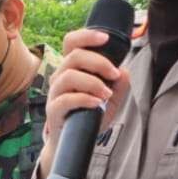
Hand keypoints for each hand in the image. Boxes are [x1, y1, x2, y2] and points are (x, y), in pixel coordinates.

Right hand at [37, 28, 130, 178]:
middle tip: (114, 75)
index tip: (105, 38)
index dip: (86, 36)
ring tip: (107, 94)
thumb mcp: (111, 99)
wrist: (75, 142)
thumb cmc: (89, 116)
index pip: (72, 42)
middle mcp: (60, 76)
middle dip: (99, 62)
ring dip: (93, 82)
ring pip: (69, 75)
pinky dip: (84, 99)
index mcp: (72, 68)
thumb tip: (124, 71)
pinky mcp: (53, 110)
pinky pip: (66, 99)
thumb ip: (119, 84)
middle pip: (74, 56)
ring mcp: (55, 93)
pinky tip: (97, 104)